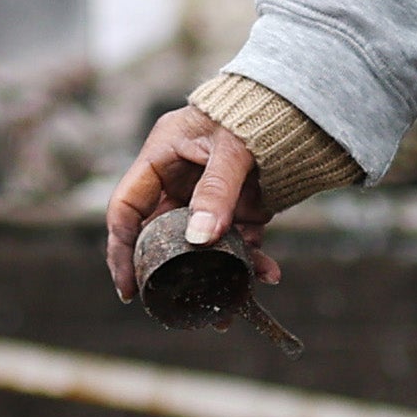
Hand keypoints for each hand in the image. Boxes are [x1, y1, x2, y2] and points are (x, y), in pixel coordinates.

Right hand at [104, 107, 278, 301]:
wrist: (294, 105)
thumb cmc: (251, 112)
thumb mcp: (231, 148)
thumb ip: (216, 191)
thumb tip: (200, 239)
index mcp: (159, 160)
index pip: (127, 210)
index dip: (122, 250)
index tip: (129, 289)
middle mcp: (178, 183)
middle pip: (160, 237)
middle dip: (169, 276)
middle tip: (178, 309)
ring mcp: (208, 199)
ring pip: (200, 248)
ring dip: (215, 277)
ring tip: (228, 312)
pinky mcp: (238, 209)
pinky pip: (238, 242)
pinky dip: (251, 260)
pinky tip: (269, 274)